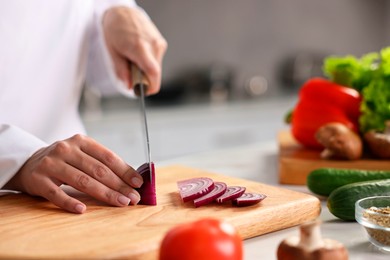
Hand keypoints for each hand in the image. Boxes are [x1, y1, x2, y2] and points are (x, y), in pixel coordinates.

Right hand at [4, 134, 142, 213]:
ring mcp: (51, 164)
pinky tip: (82, 210)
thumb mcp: (81, 154)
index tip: (138, 183)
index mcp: (81, 141)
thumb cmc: (64, 161)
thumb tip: (131, 179)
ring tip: (119, 203)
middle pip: (98, 170)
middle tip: (133, 198)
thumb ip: (102, 163)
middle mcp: (66, 149)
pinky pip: (56, 194)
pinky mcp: (38, 179)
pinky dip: (69, 203)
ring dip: (104, 194)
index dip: (125, 171)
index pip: (108, 157)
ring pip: (82, 181)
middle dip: (119, 185)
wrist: (27, 163)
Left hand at [103, 6, 167, 94]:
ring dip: (147, 70)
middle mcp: (153, 45)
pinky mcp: (161, 43)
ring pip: (157, 68)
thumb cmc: (115, 29)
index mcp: (140, 47)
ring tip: (134, 60)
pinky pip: (157, 60)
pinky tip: (140, 54)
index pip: (153, 72)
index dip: (150, 86)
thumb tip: (129, 86)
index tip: (143, 92)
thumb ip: (122, 71)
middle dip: (145, 79)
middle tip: (132, 74)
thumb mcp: (112, 52)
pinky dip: (149, 63)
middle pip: (155, 73)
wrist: (123, 12)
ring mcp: (159, 43)